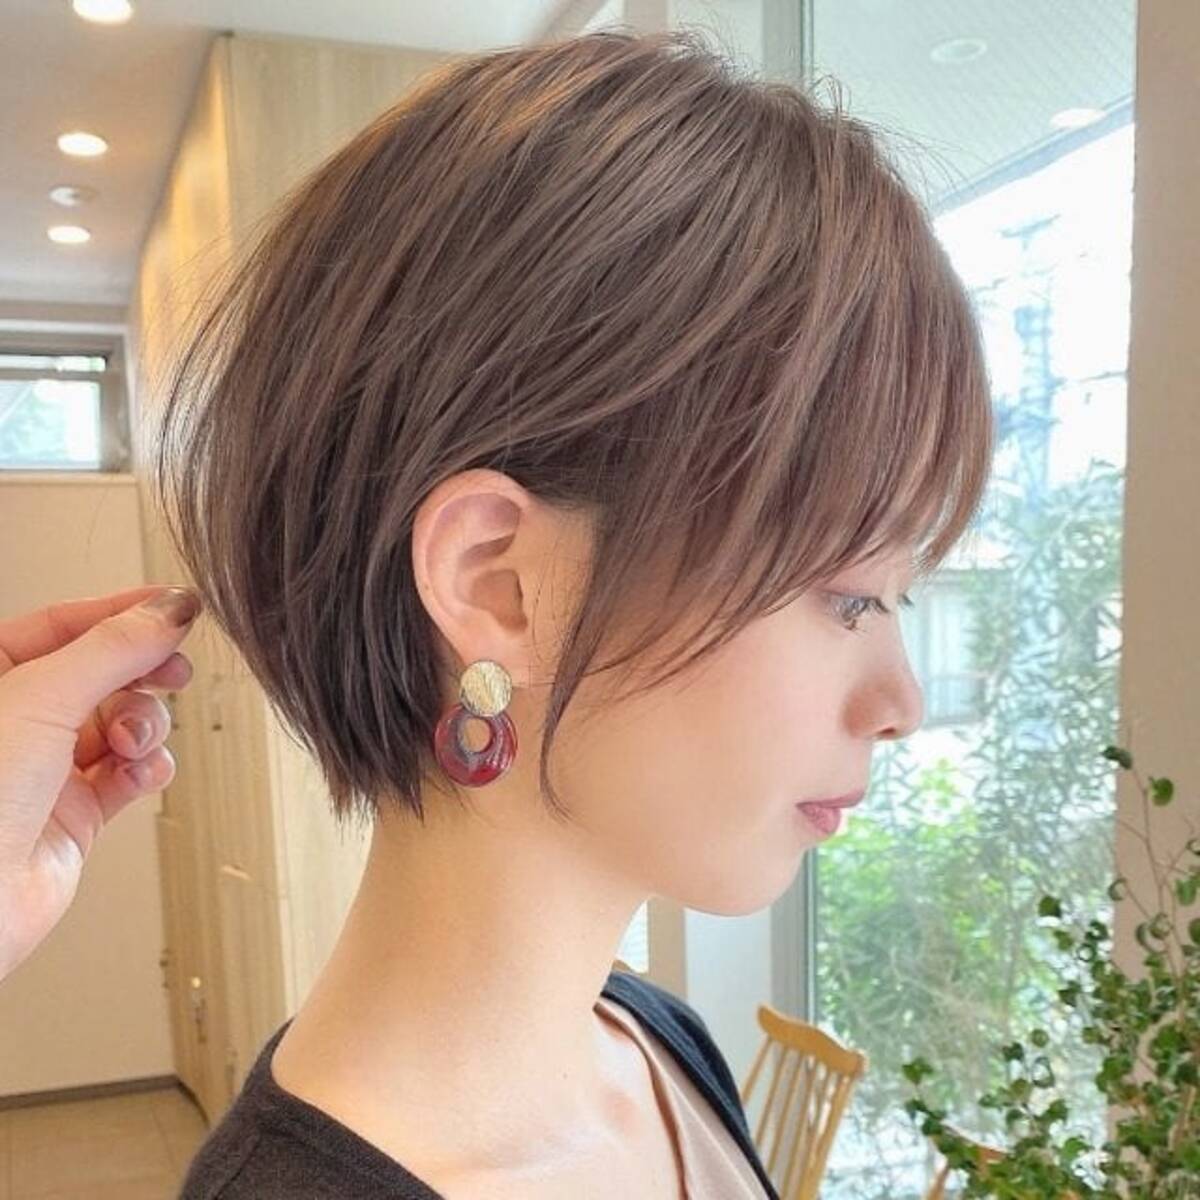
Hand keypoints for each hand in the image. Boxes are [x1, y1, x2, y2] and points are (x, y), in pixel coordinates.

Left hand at [0, 585, 202, 982]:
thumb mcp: (40, 697)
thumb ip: (112, 648)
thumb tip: (168, 610)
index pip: (66, 623)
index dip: (124, 612)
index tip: (176, 606)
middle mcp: (17, 719)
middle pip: (104, 671)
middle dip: (143, 672)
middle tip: (172, 671)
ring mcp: (46, 766)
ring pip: (124, 720)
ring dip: (143, 725)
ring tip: (131, 742)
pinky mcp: (76, 812)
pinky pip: (132, 772)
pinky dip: (148, 767)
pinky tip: (141, 771)